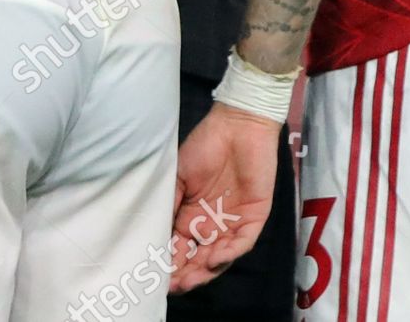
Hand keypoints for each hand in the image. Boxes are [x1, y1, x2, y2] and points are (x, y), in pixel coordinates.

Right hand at [169, 104, 280, 293]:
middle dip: (186, 274)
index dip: (170, 263)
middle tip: (172, 285)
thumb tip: (155, 233)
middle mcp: (213, 224)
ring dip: (205, 270)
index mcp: (193, 216)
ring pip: (220, 256)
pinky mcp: (255, 216)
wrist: (238, 124)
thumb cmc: (205, 145)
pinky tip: (214, 257)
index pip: (181, 248)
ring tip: (189, 279)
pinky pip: (243, 241)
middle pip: (199, 258)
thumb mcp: (179, 175)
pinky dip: (229, 253)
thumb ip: (170, 204)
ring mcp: (234, 222)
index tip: (156, 276)